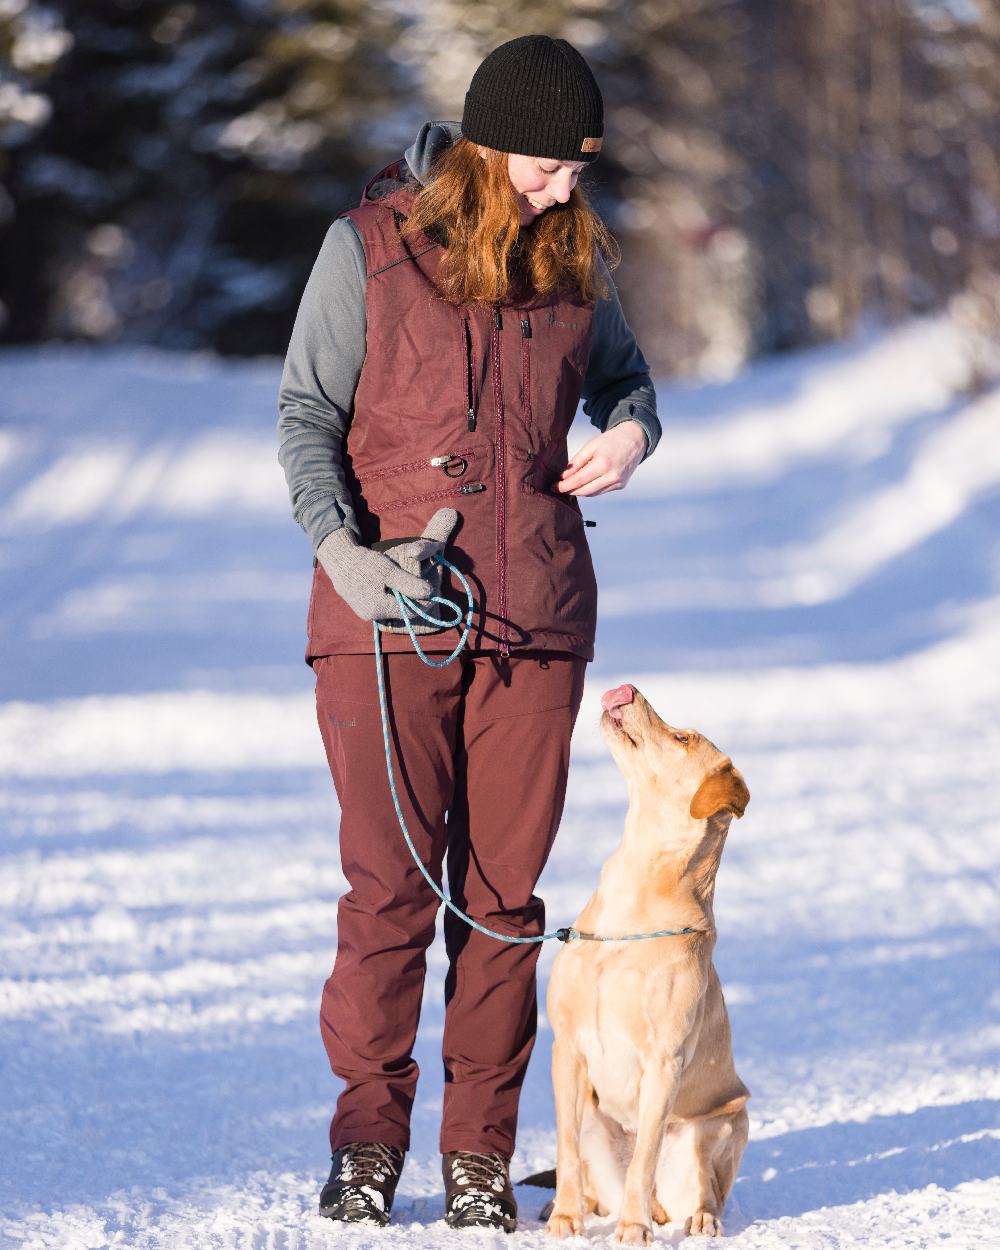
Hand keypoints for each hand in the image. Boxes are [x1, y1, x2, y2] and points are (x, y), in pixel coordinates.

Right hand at [316, 508, 458, 625]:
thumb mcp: (390, 571)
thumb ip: (409, 584)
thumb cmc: (365, 563)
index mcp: (379, 608)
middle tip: (420, 585)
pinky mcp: (360, 608)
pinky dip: (389, 597)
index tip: (433, 591)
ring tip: (405, 583)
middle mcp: (372, 616)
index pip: (410, 612)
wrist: (339, 559)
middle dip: (412, 600)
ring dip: (400, 598)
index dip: (424, 602)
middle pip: (400, 612)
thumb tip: (430, 593)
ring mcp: (364, 613)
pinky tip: (391, 585)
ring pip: (391, 609)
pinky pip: (381, 606)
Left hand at [556, 420, 646, 496]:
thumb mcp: (591, 446)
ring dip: (579, 491)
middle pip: (585, 491)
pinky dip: (590, 489)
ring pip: (592, 493)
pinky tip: (583, 485)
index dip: (564, 486)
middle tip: (558, 489)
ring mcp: (618, 483)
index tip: (553, 487)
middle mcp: (612, 476)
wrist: (635, 440)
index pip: (579, 480)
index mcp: (603, 464)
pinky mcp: (620, 486)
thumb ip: (576, 462)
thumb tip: (563, 476)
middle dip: (570, 491)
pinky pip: (601, 491)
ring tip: (568, 487)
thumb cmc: (611, 440)